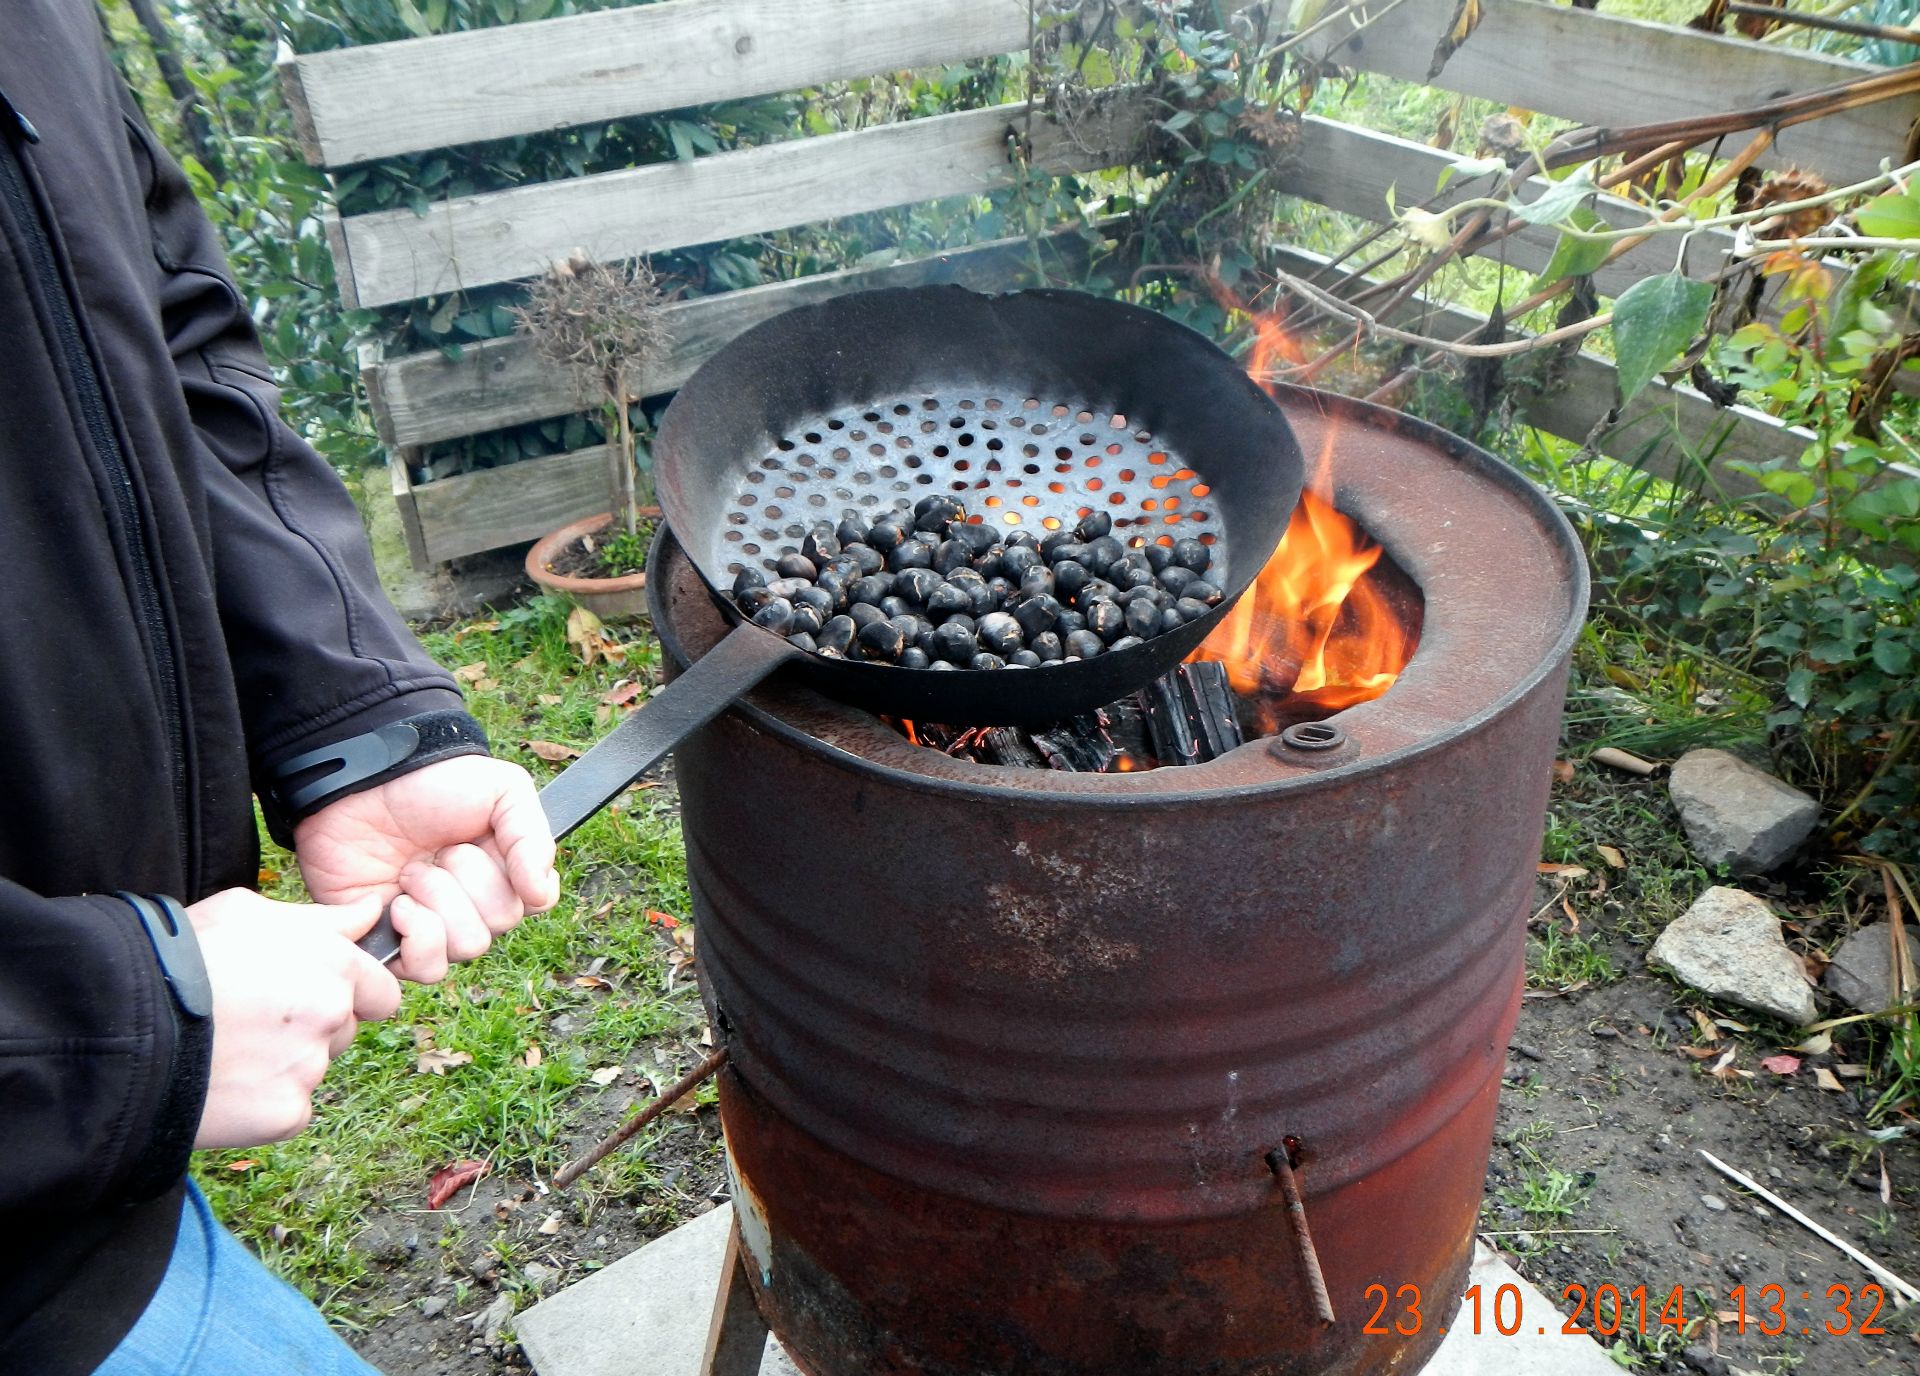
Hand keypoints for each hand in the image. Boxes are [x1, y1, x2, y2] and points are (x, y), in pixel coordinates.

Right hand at [188, 888, 400, 1149]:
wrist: (122, 1024)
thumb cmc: (182, 956)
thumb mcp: (249, 914)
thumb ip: (323, 918)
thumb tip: (371, 911)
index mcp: (335, 964)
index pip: (382, 991)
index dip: (354, 994)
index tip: (315, 997)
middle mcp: (334, 1015)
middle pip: (344, 1030)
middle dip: (313, 1028)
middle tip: (253, 1021)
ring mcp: (311, 1068)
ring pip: (313, 1069)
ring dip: (285, 1063)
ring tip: (227, 1049)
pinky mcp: (286, 1114)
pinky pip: (289, 1109)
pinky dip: (263, 1102)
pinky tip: (224, 1083)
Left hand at [293, 755, 558, 984]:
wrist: (359, 785)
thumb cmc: (431, 783)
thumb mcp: (502, 790)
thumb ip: (533, 839)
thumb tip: (539, 896)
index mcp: (503, 869)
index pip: (537, 901)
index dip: (517, 877)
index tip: (488, 842)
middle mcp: (472, 903)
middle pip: (500, 924)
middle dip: (467, 879)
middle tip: (437, 850)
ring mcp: (433, 925)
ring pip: (467, 947)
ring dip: (438, 901)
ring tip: (409, 873)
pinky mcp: (393, 943)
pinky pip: (427, 969)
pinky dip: (416, 935)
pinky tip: (396, 903)